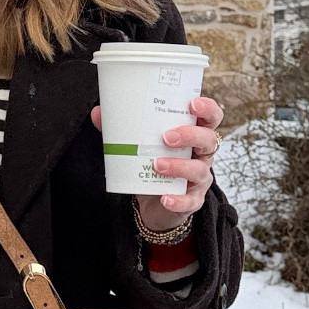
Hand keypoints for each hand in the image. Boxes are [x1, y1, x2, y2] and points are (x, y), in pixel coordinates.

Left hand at [90, 96, 224, 228]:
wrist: (152, 204)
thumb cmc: (152, 165)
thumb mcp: (140, 145)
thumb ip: (121, 129)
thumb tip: (98, 113)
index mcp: (193, 136)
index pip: (210, 117)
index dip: (207, 108)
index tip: (192, 103)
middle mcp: (201, 155)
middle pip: (209, 140)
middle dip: (191, 135)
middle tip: (166, 137)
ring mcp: (199, 179)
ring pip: (200, 170)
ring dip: (179, 166)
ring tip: (156, 164)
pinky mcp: (193, 200)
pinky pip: (190, 201)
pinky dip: (178, 200)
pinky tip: (165, 197)